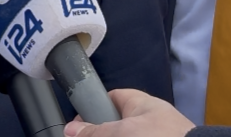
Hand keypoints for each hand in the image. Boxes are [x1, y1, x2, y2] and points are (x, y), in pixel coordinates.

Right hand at [65, 89, 193, 136]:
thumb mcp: (122, 132)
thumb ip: (96, 131)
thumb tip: (72, 130)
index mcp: (141, 104)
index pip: (112, 98)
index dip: (94, 107)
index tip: (79, 124)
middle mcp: (150, 121)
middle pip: (117, 124)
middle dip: (103, 132)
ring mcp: (158, 135)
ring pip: (129, 135)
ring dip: (115, 136)